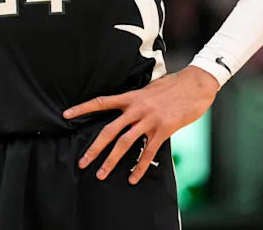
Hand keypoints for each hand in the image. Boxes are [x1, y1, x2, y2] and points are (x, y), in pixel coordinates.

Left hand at [63, 66, 219, 183]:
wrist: (196, 84)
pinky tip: (132, 178)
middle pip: (109, 131)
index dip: (82, 108)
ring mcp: (149, 120)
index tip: (66, 114)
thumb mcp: (150, 87)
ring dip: (112, 161)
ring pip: (125, 144)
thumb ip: (137, 98)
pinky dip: (139, 167)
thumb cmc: (174, 85)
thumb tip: (127, 106)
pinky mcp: (163, 130)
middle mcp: (137, 109)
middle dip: (94, 148)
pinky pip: (148, 152)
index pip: (101, 102)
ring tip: (102, 174)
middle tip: (83, 161)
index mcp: (131, 96)